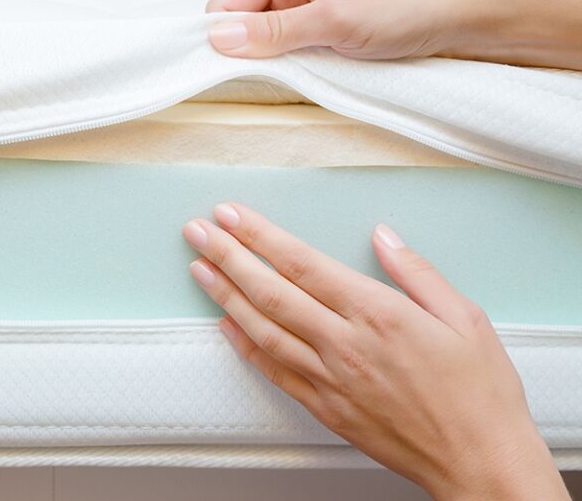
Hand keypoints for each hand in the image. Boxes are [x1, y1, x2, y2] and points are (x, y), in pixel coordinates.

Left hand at [182, 203, 568, 499]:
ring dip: (225, 297)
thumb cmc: (478, 393)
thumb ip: (416, 272)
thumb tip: (383, 237)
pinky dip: (245, 347)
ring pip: (263, 330)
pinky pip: (274, 372)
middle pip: (270, 292)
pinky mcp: (325, 408)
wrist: (479, 462)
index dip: (260, 236)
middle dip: (228, 257)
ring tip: (200, 270)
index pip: (302, 263)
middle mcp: (344, 344)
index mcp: (377, 314)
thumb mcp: (465, 317)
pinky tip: (227, 326)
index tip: (231, 216)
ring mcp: (330, 379)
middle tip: (197, 233)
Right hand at [206, 0, 581, 69]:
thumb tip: (217, 38)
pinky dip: (285, 72)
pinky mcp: (318, 37)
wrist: (460, 24)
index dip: (217, 40)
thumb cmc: (406, 9)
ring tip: (290, 78)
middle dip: (241, 55)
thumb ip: (275, 31)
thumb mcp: (334, 21)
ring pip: (258, 45)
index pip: (223, 6)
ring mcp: (303, 14)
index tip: (221, 73)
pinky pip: (282, 57)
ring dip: (266, 67)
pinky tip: (300, 81)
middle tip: (263, 80)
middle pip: (236, 27)